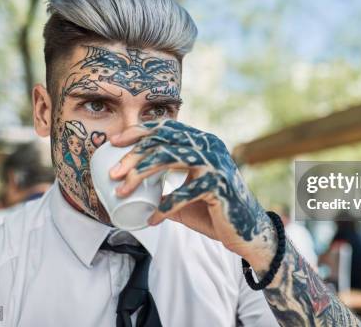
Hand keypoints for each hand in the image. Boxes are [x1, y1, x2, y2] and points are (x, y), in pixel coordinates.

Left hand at [109, 119, 276, 270]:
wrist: (248, 231)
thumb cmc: (215, 211)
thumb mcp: (187, 195)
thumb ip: (166, 190)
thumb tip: (136, 192)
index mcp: (202, 143)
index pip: (166, 128)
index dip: (138, 131)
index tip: (114, 142)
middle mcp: (209, 147)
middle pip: (162, 141)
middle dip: (133, 156)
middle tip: (113, 174)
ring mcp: (214, 164)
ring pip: (168, 158)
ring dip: (140, 174)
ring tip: (122, 191)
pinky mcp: (218, 185)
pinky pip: (183, 193)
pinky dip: (164, 208)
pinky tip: (152, 220)